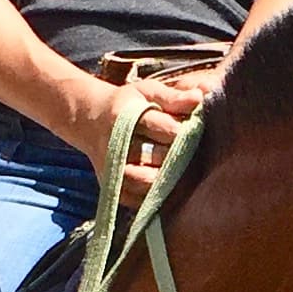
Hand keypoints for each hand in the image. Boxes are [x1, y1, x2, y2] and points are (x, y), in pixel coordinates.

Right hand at [94, 77, 199, 203]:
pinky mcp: (113, 187)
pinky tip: (168, 187)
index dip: (185, 131)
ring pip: (147, 181)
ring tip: (182, 172)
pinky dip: (154, 197)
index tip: (196, 129)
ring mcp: (112, 169)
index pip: (164, 129)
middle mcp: (116, 145)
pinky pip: (137, 200)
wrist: (91, 121)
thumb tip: (200, 97)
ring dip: (168, 178)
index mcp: (126, 116)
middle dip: (180, 155)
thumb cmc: (129, 104)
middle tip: (193, 153)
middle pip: (158, 157)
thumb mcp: (147, 92)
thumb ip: (174, 96)